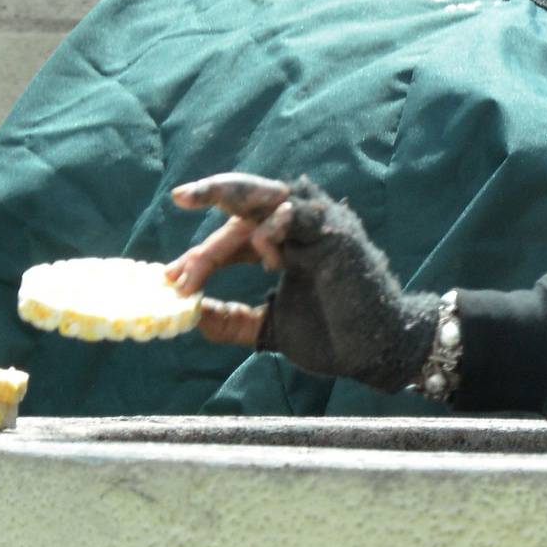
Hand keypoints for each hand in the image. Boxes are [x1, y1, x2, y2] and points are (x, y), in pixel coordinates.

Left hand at [167, 172, 439, 390]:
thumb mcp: (268, 328)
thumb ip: (232, 320)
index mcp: (285, 246)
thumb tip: (191, 317)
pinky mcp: (337, 236)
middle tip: (179, 196)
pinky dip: (273, 223)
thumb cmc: (332, 337)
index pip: (236, 236)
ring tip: (196, 196)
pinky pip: (299, 214)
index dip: (202, 255)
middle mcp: (301, 229)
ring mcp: (320, 228)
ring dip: (230, 194)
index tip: (170, 277)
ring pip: (270, 193)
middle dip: (211, 196)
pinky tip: (259, 246)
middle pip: (248, 202)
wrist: (375, 352)